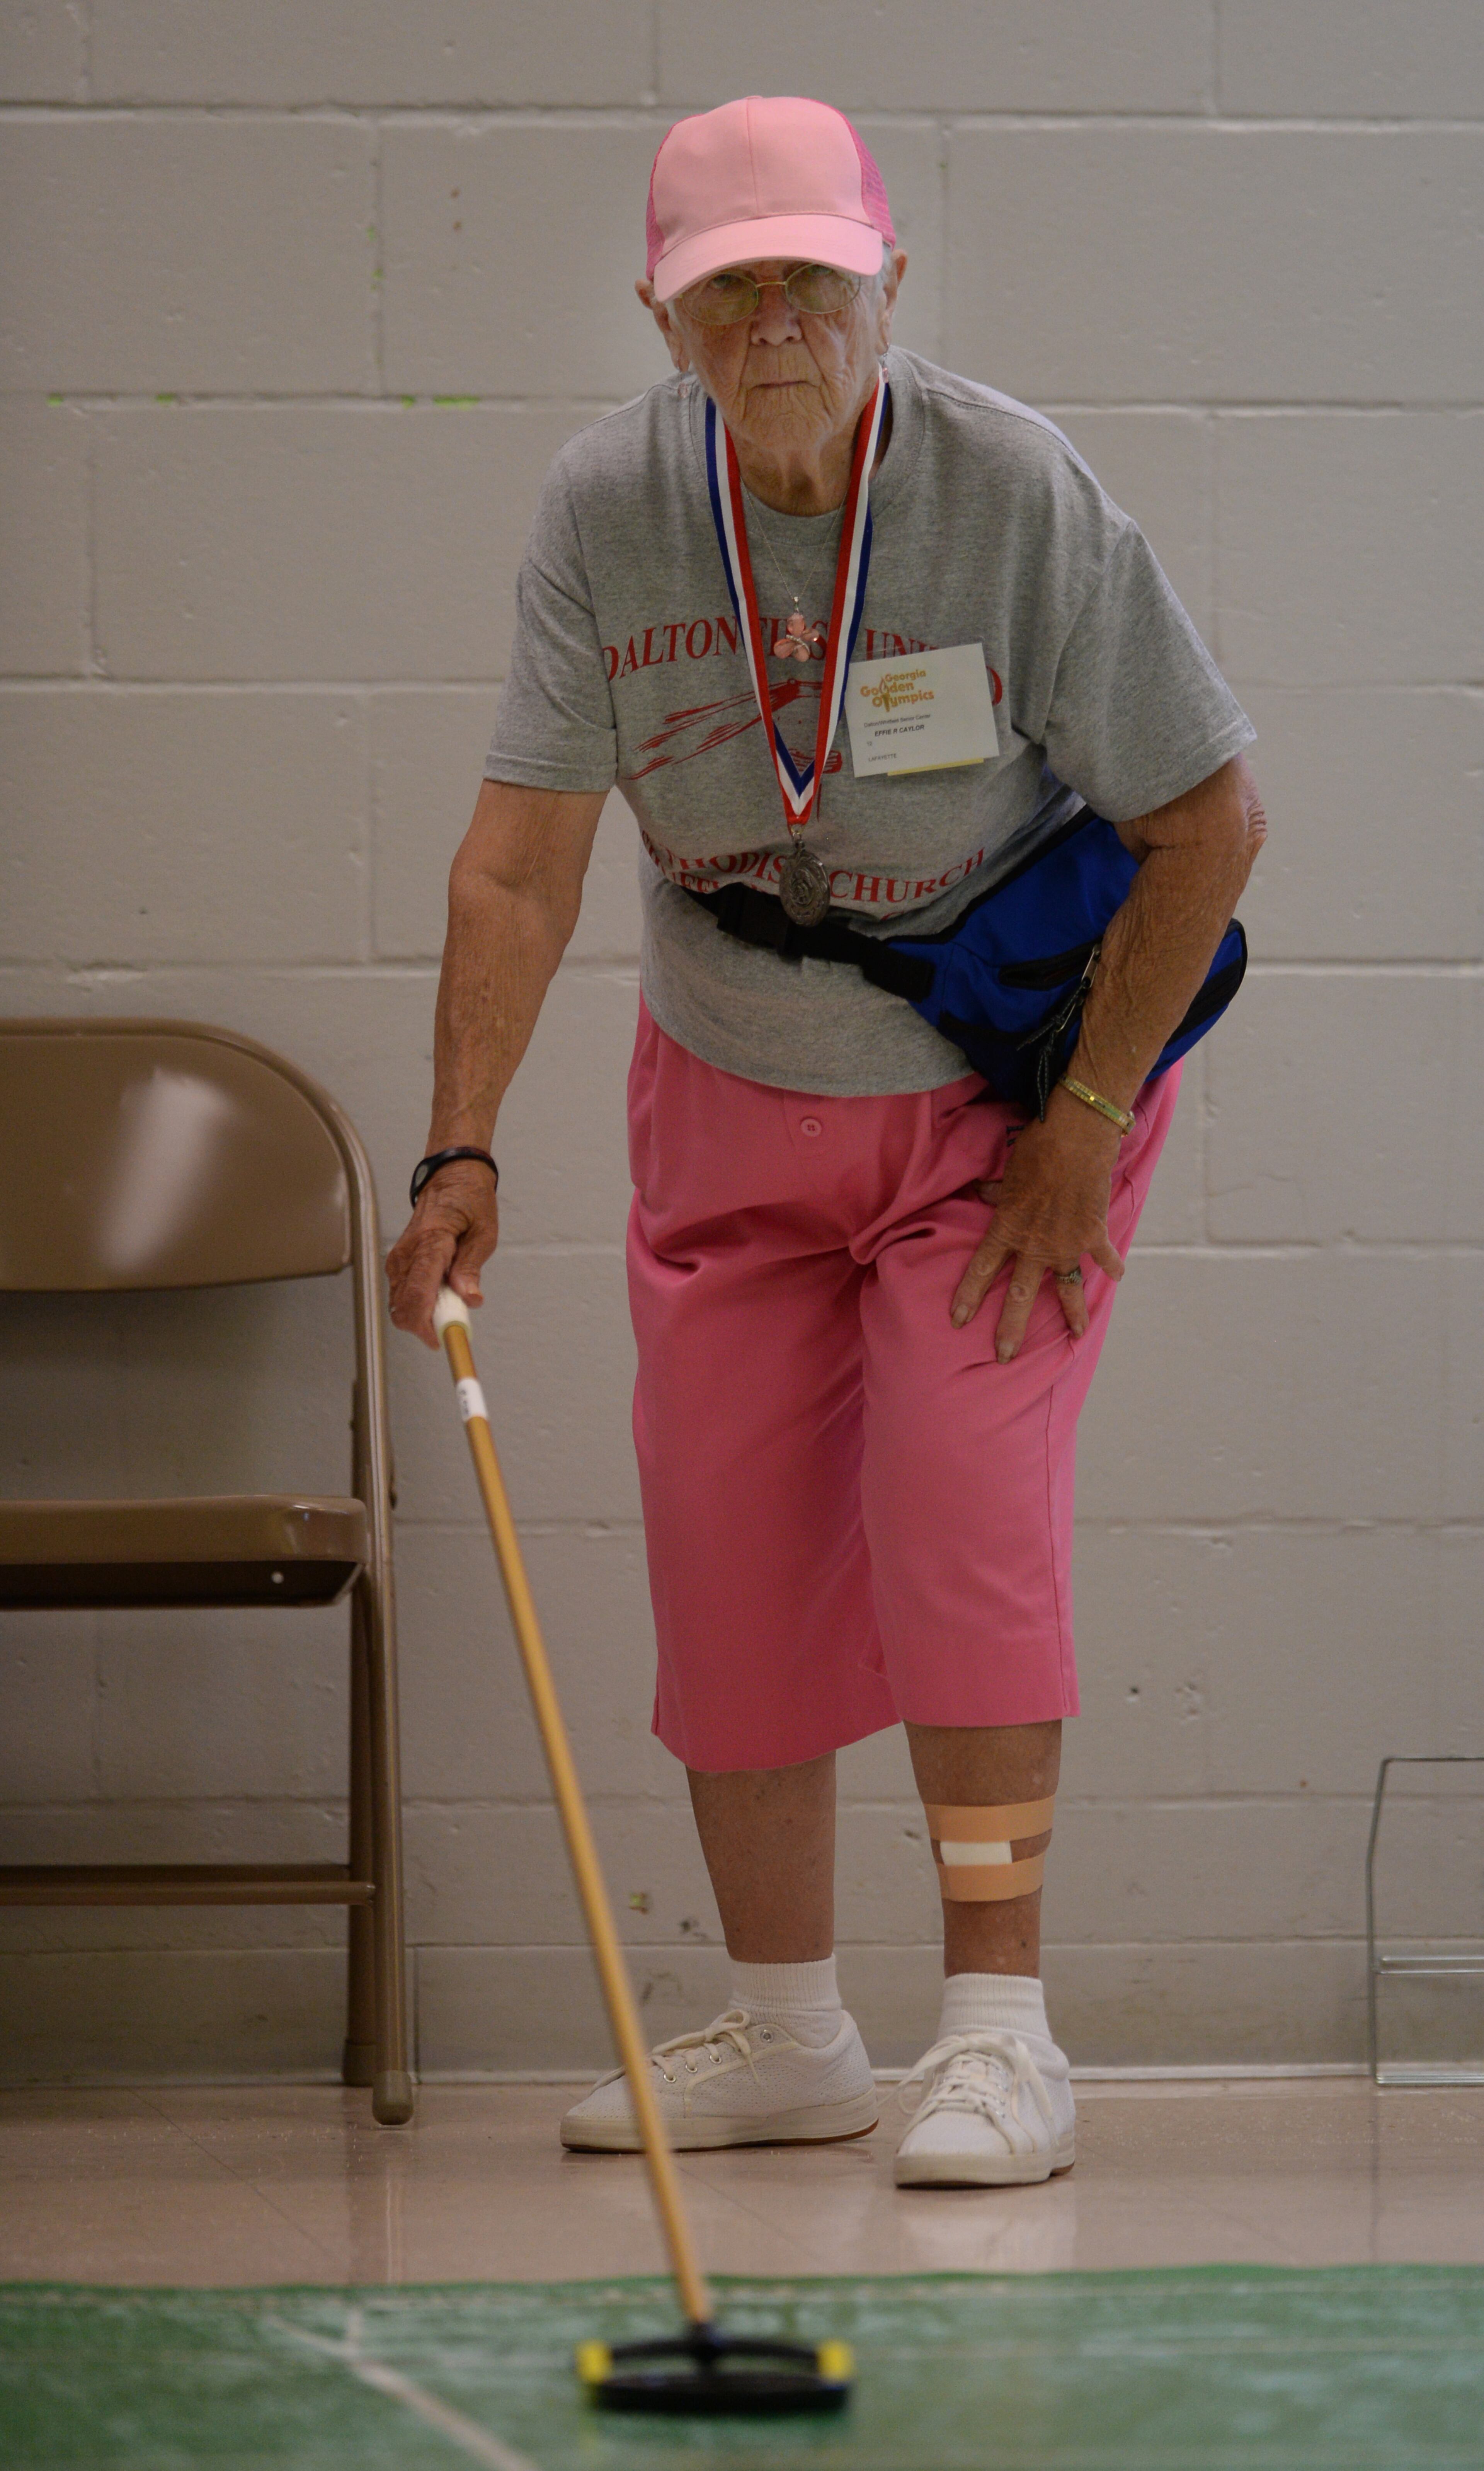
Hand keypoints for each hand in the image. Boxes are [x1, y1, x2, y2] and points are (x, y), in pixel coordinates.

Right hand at [385, 1162, 498, 1347]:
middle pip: (403, 1307)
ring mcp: (399, 1259)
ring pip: (400, 1304)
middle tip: (452, 1325)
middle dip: (425, 1326)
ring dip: (423, 1315)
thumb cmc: (470, 1201)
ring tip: (450, 1305)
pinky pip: (402, 1294)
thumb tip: (469, 1299)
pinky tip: (440, 1296)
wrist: (451, 1177)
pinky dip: (418, 1304)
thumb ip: (472, 1268)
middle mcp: (408, 1254)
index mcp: (431, 1244)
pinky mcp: (398, 1262)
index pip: (419, 1295)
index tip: (443, 1340)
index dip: (427, 1325)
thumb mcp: (484, 1232)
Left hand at [950, 1103, 1125, 1360]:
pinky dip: (1112, 1266)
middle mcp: (1035, 1244)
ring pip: (1067, 1288)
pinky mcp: (1094, 1235)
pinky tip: (1117, 1277)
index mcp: (1007, 1228)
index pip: (982, 1269)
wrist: (1077, 1136)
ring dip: (1072, 1314)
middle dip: (1011, 1328)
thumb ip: (996, 1191)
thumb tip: (980, 1192)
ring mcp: (1067, 1244)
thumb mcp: (1008, 1172)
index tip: (957, 1320)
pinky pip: (1104, 1257)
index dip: (968, 1296)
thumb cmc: (1037, 1147)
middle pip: (1020, 1295)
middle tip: (1004, 1355)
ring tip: (1076, 1334)